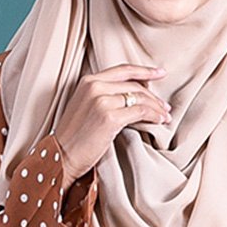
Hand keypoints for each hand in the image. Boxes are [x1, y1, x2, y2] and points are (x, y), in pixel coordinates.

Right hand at [52, 62, 171, 182]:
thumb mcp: (85, 107)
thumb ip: (102, 96)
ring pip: (139, 98)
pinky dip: (153, 116)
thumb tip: (129, 96)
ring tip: (165, 116)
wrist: (61, 156)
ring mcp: (102, 101)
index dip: (144, 71)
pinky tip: (159, 122)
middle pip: (134, 85)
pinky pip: (139, 112)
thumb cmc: (73, 137)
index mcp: (88, 81)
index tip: (160, 73)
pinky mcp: (110, 117)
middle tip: (165, 106)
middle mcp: (95, 86)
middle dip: (153, 96)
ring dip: (156, 107)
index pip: (123, 70)